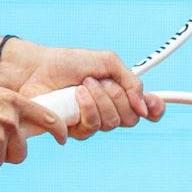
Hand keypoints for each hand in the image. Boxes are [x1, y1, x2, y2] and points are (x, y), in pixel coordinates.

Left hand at [0, 41, 166, 139]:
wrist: (36, 69)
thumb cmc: (68, 63)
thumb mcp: (107, 62)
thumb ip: (131, 81)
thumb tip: (145, 108)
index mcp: (119, 92)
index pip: (145, 109)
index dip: (154, 110)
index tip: (153, 105)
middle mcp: (108, 109)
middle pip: (131, 118)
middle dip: (118, 97)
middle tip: (100, 81)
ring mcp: (92, 121)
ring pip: (111, 123)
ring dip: (100, 100)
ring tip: (83, 85)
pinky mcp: (74, 130)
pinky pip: (92, 128)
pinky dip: (86, 108)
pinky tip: (76, 96)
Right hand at [0, 81, 66, 171]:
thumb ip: (0, 111)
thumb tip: (11, 130)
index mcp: (11, 101)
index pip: (46, 117)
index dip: (56, 129)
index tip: (62, 138)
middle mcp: (11, 119)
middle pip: (20, 151)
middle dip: (5, 154)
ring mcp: (1, 137)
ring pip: (0, 160)